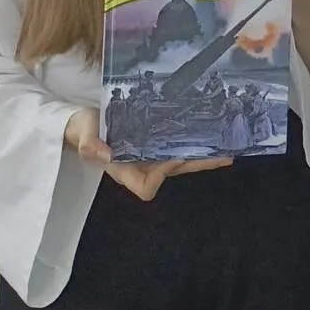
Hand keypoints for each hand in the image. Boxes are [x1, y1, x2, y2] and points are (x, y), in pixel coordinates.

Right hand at [63, 107, 227, 201]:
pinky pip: (177, 148)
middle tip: (225, 156)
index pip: (147, 186)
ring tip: (227, 146)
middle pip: (174, 174)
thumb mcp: (82, 135)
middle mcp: (141, 167)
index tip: (173, 156)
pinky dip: (193, 143)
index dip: (162, 175)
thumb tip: (104, 154)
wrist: (84, 122)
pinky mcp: (155, 144)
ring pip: (180, 162)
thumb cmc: (82, 130)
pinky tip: (210, 134)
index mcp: (123, 171)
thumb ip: (89, 144)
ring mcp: (149, 157)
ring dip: (202, 156)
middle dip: (198, 165)